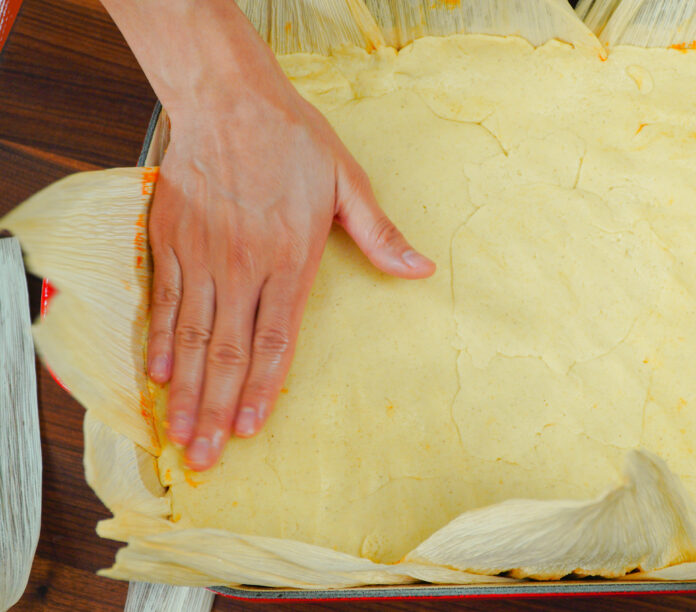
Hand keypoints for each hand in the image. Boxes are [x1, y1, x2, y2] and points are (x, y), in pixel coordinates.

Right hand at [145, 78, 434, 470]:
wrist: (229, 99)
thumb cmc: (293, 140)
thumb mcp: (348, 183)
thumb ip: (380, 235)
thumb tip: (420, 270)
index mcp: (290, 258)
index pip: (277, 341)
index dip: (264, 391)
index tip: (252, 431)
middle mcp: (243, 266)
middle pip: (229, 353)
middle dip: (218, 411)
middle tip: (207, 458)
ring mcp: (202, 256)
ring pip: (192, 337)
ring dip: (186, 391)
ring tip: (179, 435)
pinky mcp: (170, 240)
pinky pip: (163, 302)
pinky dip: (159, 343)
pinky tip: (157, 379)